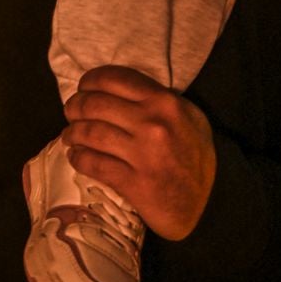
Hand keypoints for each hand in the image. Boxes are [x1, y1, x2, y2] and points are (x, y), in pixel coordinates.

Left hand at [63, 66, 215, 239]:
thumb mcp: (187, 116)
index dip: (90, 81)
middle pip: (95, 104)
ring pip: (90, 133)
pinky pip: (94, 164)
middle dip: (75, 106)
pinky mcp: (134, 183)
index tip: (83, 88)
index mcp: (164, 102)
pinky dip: (78, 158)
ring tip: (69, 135)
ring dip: (72, 133)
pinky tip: (75, 156)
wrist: (211, 202)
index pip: (114, 78)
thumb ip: (155, 99)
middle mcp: (152, 124)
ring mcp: (143, 155)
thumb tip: (116, 90)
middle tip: (70, 112)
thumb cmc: (196, 155)